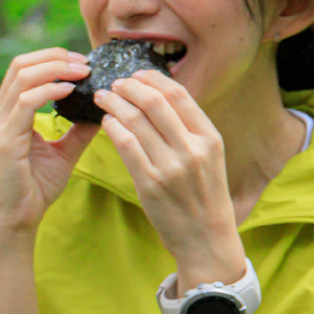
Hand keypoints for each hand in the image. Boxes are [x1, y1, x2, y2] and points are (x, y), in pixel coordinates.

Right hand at [0, 48, 101, 235]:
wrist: (17, 219)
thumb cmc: (36, 188)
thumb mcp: (64, 152)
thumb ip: (79, 130)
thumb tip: (103, 110)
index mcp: (8, 113)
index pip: (24, 69)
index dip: (52, 58)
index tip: (82, 63)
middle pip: (21, 64)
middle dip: (55, 57)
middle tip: (84, 62)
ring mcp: (0, 124)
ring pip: (23, 76)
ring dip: (56, 68)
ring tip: (82, 72)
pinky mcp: (7, 139)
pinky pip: (27, 101)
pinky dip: (50, 90)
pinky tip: (71, 91)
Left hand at [95, 70, 242, 279]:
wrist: (206, 238)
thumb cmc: (203, 194)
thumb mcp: (209, 157)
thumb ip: (188, 128)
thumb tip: (156, 96)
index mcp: (210, 138)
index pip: (178, 94)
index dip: (152, 79)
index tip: (136, 74)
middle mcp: (192, 149)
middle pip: (153, 102)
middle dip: (128, 87)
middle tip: (114, 84)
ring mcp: (170, 167)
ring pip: (134, 120)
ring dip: (114, 103)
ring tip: (104, 98)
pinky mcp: (149, 183)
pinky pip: (124, 144)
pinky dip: (112, 127)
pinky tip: (106, 122)